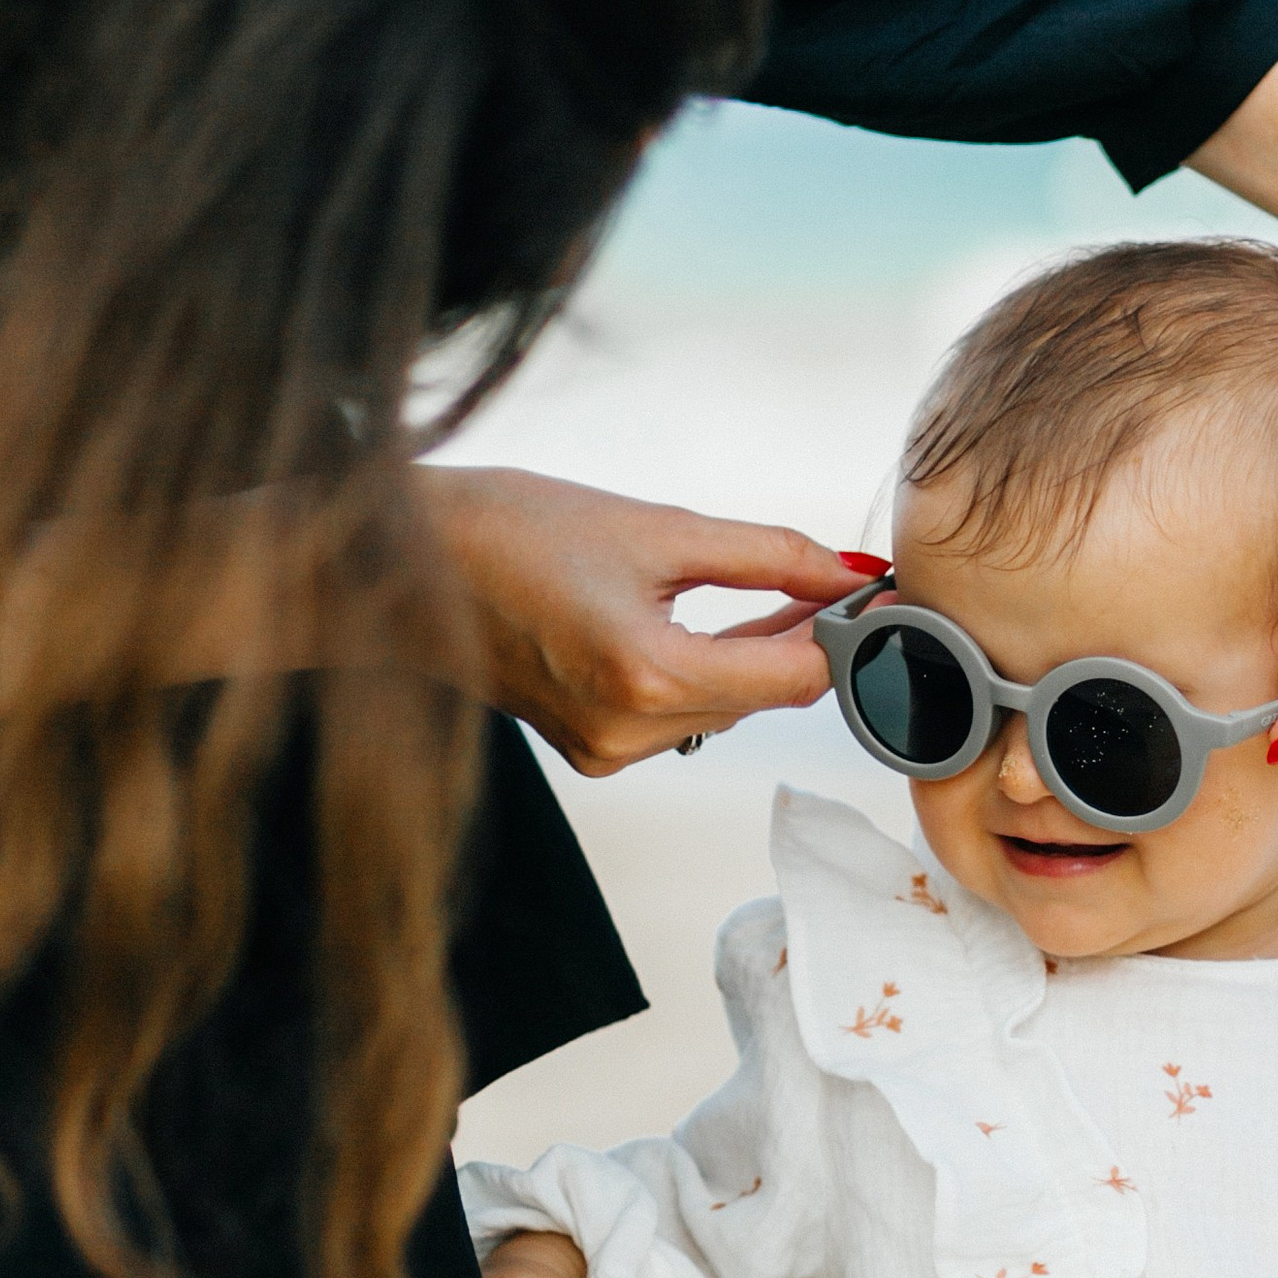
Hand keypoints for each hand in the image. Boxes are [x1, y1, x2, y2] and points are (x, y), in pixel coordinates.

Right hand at [421, 467, 863, 773]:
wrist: (394, 568)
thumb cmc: (507, 530)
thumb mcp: (653, 526)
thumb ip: (764, 553)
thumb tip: (845, 570)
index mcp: (646, 675)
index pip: (794, 675)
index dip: (850, 635)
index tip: (884, 594)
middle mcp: (629, 732)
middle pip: (766, 696)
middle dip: (811, 639)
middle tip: (848, 580)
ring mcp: (606, 751)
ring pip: (726, 708)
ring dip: (763, 655)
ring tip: (793, 591)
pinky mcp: (589, 750)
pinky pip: (681, 715)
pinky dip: (709, 672)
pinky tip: (725, 623)